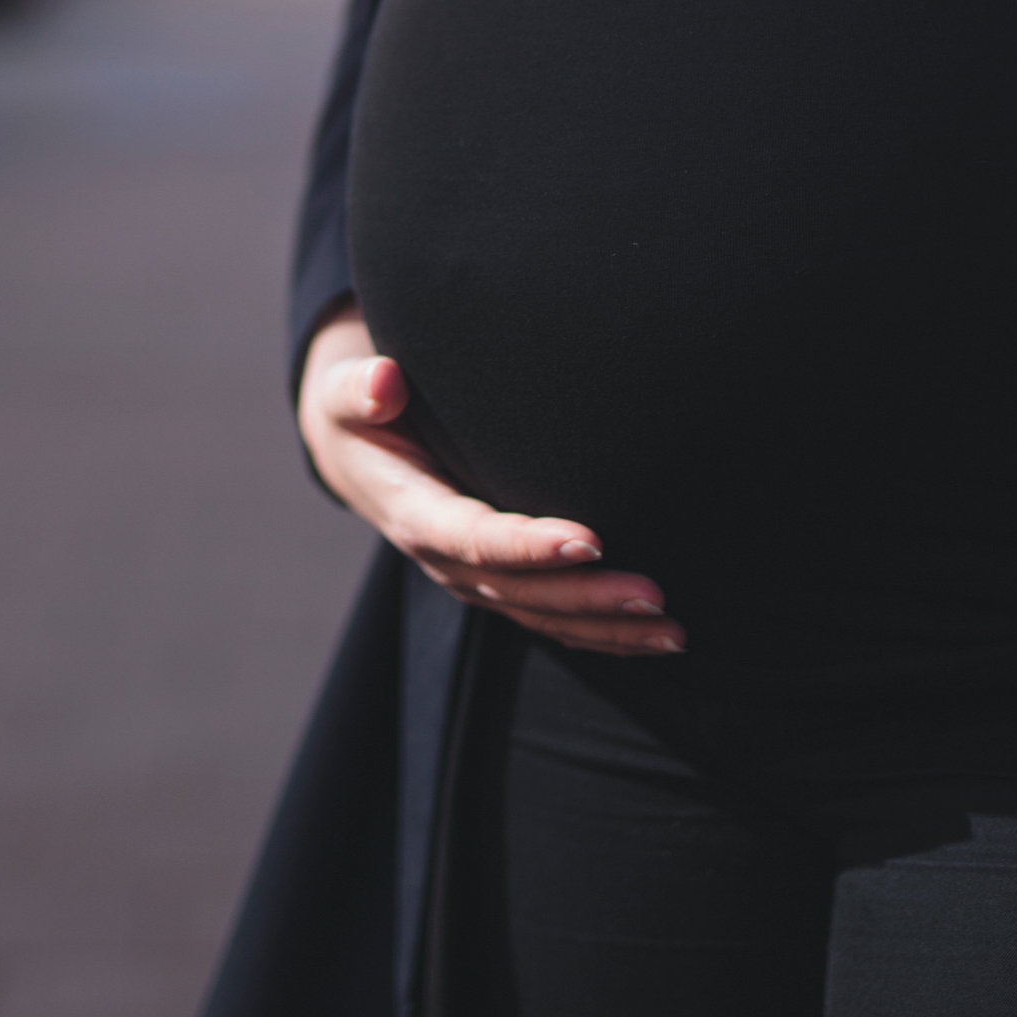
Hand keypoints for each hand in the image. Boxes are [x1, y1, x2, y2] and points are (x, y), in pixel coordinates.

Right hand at [298, 303, 682, 656]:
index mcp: (412, 514)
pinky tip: (656, 636)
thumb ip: (358, 388)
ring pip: (543, 615)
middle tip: (653, 594)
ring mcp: (473, 579)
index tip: (590, 540)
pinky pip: (551, 618)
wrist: (357, 454)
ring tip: (671, 629)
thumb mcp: (344, 394)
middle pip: (521, 590)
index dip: (529, 546)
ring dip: (606, 627)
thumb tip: (383, 380)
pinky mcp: (498, 583)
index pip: (473, 538)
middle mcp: (445, 559)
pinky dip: (602, 634)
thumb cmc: (360, 412)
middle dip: (588, 597)